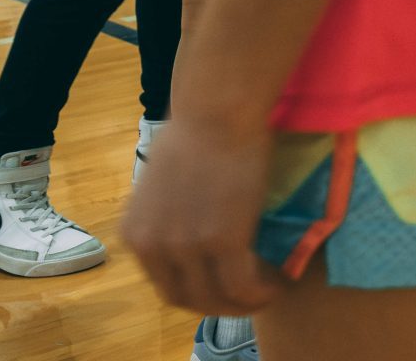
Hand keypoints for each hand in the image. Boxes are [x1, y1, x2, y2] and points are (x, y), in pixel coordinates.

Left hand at [123, 115, 284, 314]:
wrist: (217, 109)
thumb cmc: (197, 130)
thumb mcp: (162, 184)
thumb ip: (169, 215)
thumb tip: (190, 226)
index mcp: (135, 234)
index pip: (164, 284)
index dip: (198, 292)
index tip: (226, 285)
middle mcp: (154, 247)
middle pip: (185, 300)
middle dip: (220, 306)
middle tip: (251, 295)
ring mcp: (186, 247)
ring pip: (215, 299)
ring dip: (244, 303)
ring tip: (269, 290)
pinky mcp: (223, 241)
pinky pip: (243, 285)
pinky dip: (263, 292)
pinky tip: (280, 282)